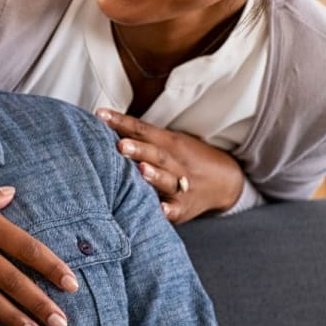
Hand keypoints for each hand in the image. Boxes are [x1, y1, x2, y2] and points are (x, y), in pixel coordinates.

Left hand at [95, 108, 243, 223]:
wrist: (224, 180)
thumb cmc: (184, 158)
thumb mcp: (168, 142)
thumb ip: (139, 136)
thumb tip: (102, 121)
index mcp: (168, 142)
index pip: (142, 129)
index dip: (121, 122)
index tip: (100, 116)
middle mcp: (175, 162)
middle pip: (156, 153)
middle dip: (138, 149)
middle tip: (120, 145)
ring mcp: (182, 185)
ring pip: (167, 180)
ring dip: (154, 175)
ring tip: (141, 170)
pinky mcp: (184, 207)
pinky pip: (176, 209)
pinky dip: (168, 209)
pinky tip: (160, 209)